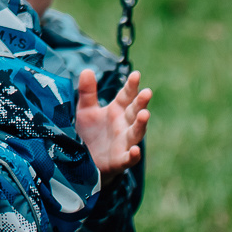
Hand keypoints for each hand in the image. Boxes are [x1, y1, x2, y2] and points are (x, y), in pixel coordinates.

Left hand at [75, 69, 150, 186]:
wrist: (85, 161)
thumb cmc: (89, 133)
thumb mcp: (85, 110)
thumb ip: (87, 92)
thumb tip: (86, 70)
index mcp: (117, 111)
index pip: (126, 96)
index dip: (131, 86)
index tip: (135, 75)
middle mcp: (123, 125)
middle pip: (134, 112)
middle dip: (141, 102)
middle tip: (146, 92)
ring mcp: (124, 142)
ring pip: (135, 132)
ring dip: (141, 124)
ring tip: (144, 114)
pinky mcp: (119, 160)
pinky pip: (128, 158)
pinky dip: (133, 155)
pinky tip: (135, 150)